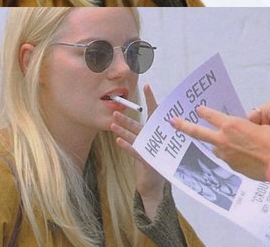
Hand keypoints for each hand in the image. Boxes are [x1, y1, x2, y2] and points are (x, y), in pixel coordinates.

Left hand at [110, 84, 164, 211]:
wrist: (153, 183)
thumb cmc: (151, 157)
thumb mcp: (148, 141)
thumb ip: (144, 127)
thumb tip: (140, 109)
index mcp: (157, 131)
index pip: (154, 111)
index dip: (150, 98)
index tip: (146, 85)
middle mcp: (155, 138)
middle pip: (140, 125)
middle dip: (127, 118)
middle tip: (116, 111)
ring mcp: (152, 149)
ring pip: (135, 136)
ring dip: (123, 129)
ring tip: (112, 123)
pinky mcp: (147, 161)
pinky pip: (135, 151)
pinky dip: (127, 145)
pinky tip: (118, 141)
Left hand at [172, 105, 269, 179]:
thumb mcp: (260, 127)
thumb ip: (244, 129)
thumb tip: (241, 132)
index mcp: (230, 125)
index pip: (210, 115)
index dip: (203, 111)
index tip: (197, 109)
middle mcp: (223, 139)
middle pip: (197, 132)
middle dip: (183, 126)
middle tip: (172, 122)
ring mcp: (225, 154)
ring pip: (216, 147)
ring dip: (219, 145)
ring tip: (235, 145)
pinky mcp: (231, 166)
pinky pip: (227, 157)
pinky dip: (231, 155)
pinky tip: (244, 156)